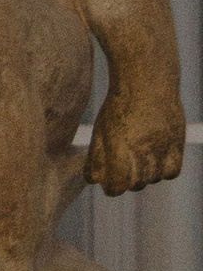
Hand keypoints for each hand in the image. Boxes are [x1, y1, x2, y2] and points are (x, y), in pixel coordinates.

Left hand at [88, 82, 186, 197]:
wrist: (147, 81)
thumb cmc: (119, 107)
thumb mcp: (101, 130)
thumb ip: (96, 157)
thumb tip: (94, 181)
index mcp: (119, 146)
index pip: (117, 185)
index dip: (112, 189)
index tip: (110, 184)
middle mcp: (142, 148)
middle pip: (135, 185)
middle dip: (127, 181)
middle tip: (124, 169)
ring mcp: (162, 145)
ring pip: (153, 179)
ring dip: (145, 176)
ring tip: (139, 160)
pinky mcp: (177, 141)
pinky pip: (172, 172)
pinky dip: (163, 172)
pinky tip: (156, 161)